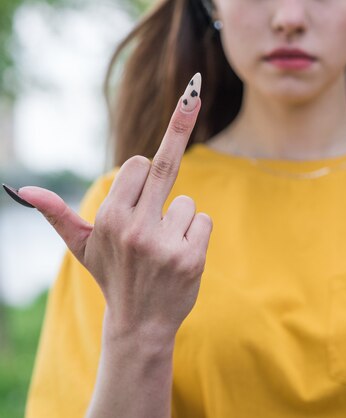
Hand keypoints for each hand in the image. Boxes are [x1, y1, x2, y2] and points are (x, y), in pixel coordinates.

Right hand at [10, 73, 210, 339]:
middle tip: (192, 92)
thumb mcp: (81, 248)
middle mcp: (135, 229)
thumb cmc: (112, 276)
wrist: (140, 324)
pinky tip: (179, 257)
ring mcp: (165, 244)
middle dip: (179, 126)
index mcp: (109, 218)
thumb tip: (21, 189)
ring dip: (178, 219)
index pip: (138, 164)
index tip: (143, 172)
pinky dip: (195, 234)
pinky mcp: (192, 257)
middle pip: (164, 166)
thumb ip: (57, 214)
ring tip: (162, 248)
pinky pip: (204, 221)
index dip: (141, 172)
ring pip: (187, 202)